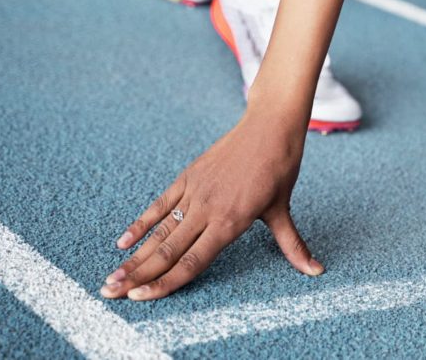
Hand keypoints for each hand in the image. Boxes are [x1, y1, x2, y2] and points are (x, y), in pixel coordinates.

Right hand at [100, 115, 321, 300]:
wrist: (270, 127)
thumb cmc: (280, 169)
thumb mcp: (283, 209)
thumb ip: (292, 245)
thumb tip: (316, 270)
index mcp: (231, 222)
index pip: (192, 262)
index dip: (164, 283)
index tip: (140, 299)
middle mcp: (208, 209)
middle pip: (166, 250)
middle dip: (137, 275)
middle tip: (109, 293)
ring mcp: (195, 191)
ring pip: (159, 230)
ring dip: (134, 255)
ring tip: (110, 276)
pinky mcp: (189, 176)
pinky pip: (160, 204)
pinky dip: (141, 223)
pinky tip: (123, 242)